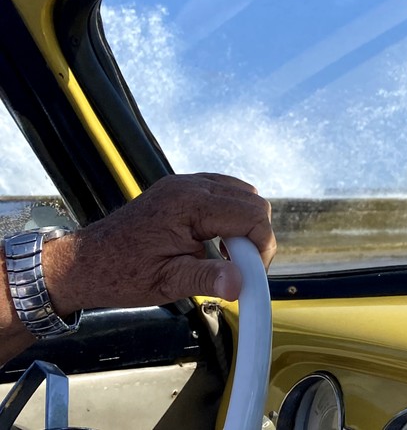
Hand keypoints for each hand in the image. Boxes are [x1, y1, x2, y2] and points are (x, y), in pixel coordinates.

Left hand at [42, 173, 275, 313]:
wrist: (84, 263)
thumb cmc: (121, 274)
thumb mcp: (167, 283)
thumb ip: (208, 279)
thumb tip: (241, 284)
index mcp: (188, 204)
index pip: (253, 215)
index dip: (261, 247)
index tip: (251, 274)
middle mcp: (189, 185)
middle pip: (253, 201)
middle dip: (256, 236)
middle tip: (240, 267)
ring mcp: (185, 183)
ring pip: (242, 193)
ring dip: (245, 225)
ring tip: (227, 256)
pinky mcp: (181, 189)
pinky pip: (224, 192)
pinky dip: (231, 215)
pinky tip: (217, 240)